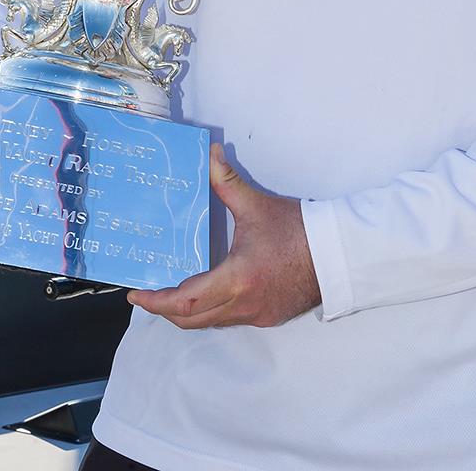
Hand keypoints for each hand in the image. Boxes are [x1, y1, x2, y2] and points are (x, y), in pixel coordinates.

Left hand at [127, 144, 320, 327]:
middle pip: (192, 320)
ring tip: (169, 292)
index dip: (157, 302)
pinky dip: (210, 311)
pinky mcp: (268, 316)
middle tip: (147, 294)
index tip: (137, 294)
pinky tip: (206, 291)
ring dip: (187, 312)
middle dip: (165, 310)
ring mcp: (257, 315)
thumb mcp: (256, 205)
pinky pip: (229, 319)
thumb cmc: (299, 231)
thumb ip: (225, 180)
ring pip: (210, 323)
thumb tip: (207, 153)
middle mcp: (244, 304)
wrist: (338, 254)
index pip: (186, 302)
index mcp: (237, 279)